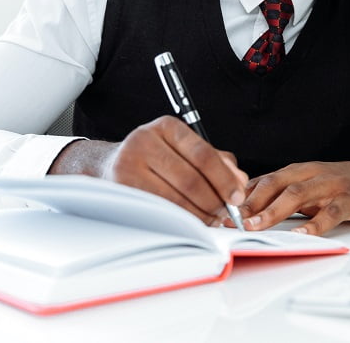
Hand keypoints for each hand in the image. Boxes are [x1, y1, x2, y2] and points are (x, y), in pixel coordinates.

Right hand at [49, 116, 247, 224]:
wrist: (110, 165)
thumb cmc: (157, 159)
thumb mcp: (186, 150)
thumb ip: (218, 161)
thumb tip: (240, 181)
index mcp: (166, 127)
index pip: (203, 155)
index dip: (225, 179)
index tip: (237, 196)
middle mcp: (144, 141)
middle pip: (191, 180)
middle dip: (214, 202)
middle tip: (226, 213)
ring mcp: (128, 165)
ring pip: (176, 199)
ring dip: (200, 215)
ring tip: (211, 219)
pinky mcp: (122, 189)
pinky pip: (160, 211)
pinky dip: (181, 220)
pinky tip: (191, 222)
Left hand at [227, 155, 349, 234]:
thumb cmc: (345, 185)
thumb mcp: (310, 187)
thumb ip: (284, 197)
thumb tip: (249, 213)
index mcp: (298, 172)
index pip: (262, 181)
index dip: (239, 197)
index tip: (219, 214)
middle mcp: (311, 174)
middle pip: (274, 184)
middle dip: (249, 203)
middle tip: (230, 222)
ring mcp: (331, 185)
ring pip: (297, 194)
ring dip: (273, 211)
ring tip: (256, 226)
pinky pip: (331, 212)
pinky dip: (316, 224)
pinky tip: (303, 235)